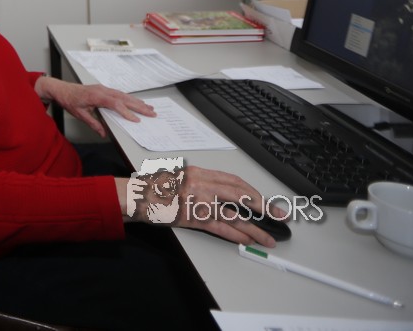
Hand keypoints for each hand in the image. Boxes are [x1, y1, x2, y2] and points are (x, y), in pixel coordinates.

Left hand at [34, 76, 153, 138]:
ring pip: (124, 95)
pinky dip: (129, 98)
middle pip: (124, 98)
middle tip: (152, 112)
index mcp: (96, 96)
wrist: (62, 89)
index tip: (136, 120)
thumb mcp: (79, 114)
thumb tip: (104, 133)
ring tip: (149, 107)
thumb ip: (93, 124)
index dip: (126, 112)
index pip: (115, 104)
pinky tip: (136, 102)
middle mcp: (102, 90)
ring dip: (137, 101)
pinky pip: (119, 94)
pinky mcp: (104, 89)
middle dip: (139, 106)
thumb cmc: (69, 100)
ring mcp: (104, 88)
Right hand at [160, 165, 285, 248]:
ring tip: (268, 237)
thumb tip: (215, 192)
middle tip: (279, 216)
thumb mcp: (177, 176)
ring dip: (255, 228)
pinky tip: (246, 240)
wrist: (134, 196)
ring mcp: (199, 201)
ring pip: (235, 215)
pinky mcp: (193, 218)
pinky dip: (236, 235)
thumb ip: (197, 182)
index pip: (234, 181)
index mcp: (199, 172)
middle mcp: (203, 184)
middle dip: (264, 207)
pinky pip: (221, 228)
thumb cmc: (152, 187)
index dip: (253, 192)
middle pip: (241, 195)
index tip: (265, 200)